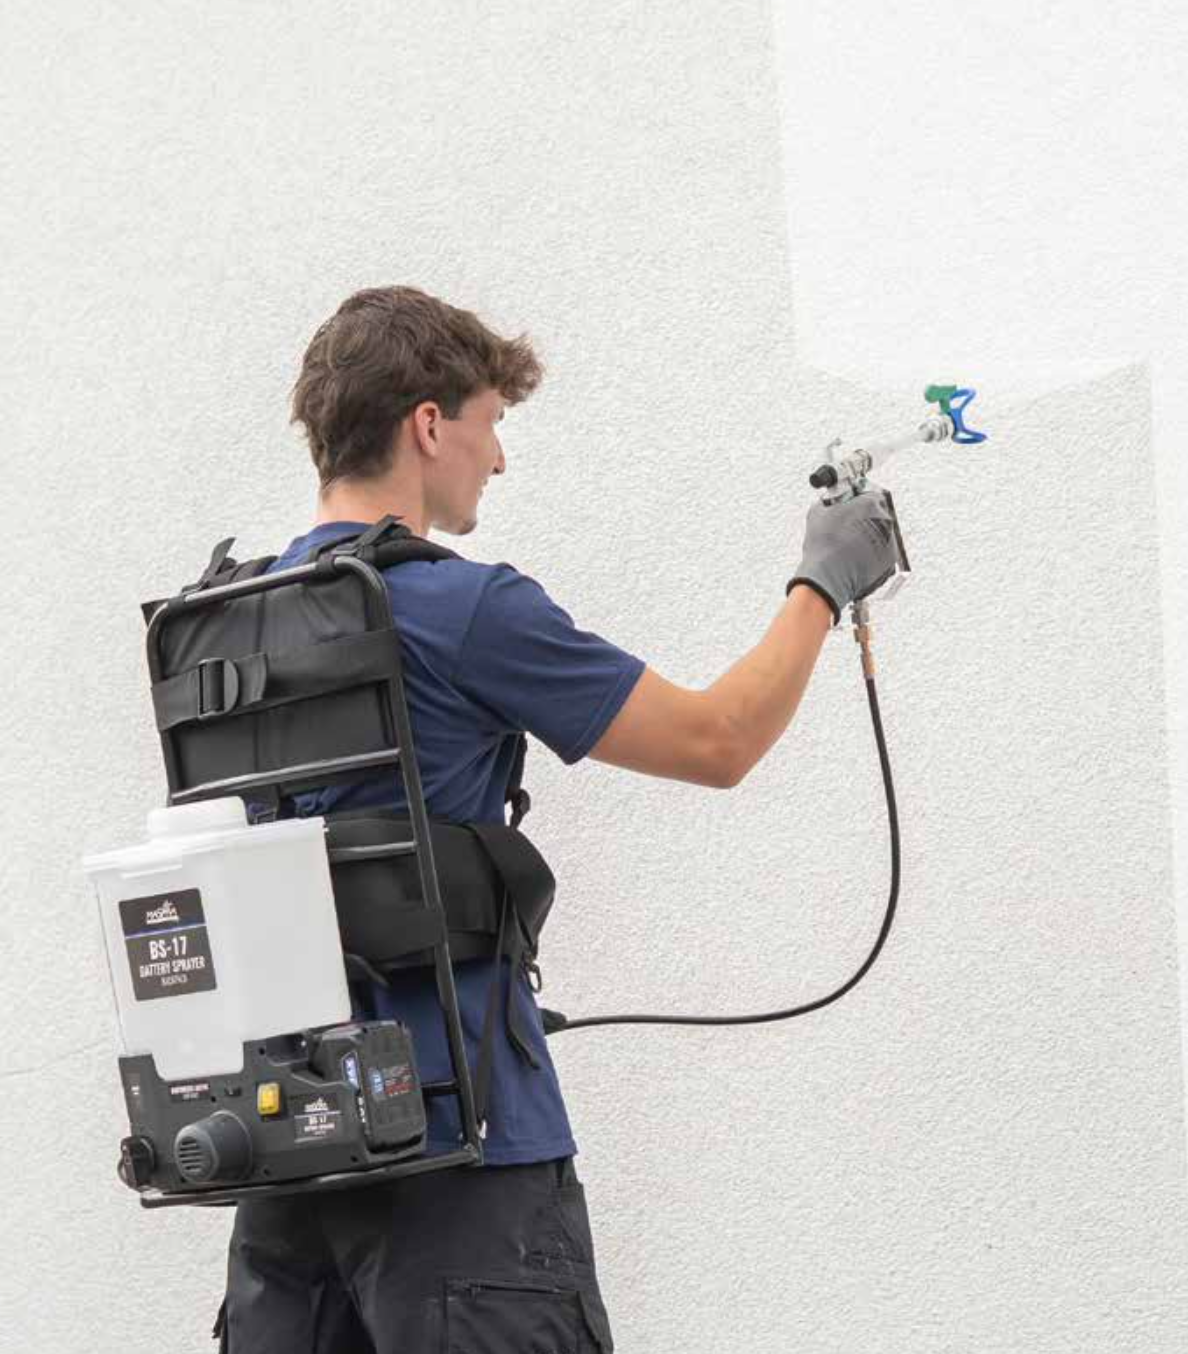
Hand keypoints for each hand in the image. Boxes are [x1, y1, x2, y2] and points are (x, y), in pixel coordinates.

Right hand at [786, 490, 899, 624]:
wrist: (828, 577)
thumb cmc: (824, 547)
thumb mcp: (818, 512)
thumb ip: (830, 500)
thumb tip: (830, 501)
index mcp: (871, 503)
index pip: (869, 492)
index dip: (857, 498)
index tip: (850, 503)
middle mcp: (886, 521)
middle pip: (878, 514)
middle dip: (864, 518)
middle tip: (847, 525)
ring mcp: (890, 544)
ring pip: (881, 535)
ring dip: (868, 537)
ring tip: (847, 545)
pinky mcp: (889, 564)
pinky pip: (881, 555)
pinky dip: (871, 556)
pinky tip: (853, 558)